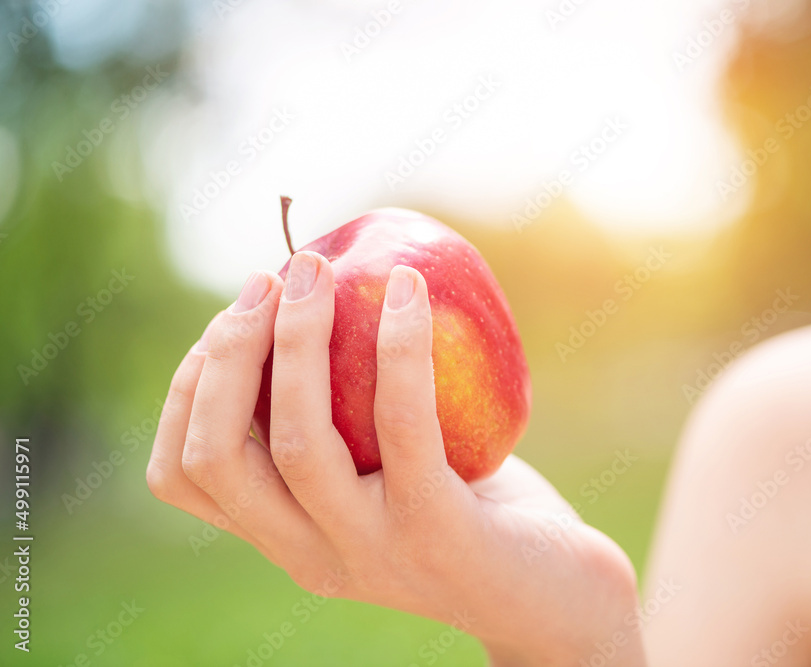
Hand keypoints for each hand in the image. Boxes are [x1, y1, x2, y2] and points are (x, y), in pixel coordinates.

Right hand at [147, 251, 644, 665]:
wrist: (557, 597)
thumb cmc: (474, 512)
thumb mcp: (388, 473)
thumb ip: (342, 422)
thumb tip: (314, 298)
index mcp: (286, 540)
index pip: (184, 474)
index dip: (188, 386)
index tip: (230, 319)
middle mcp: (311, 557)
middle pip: (216, 454)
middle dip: (227, 352)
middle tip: (271, 278)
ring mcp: (371, 552)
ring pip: (296, 441)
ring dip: (296, 340)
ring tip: (318, 269)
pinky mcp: (438, 532)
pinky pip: (404, 424)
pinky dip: (398, 346)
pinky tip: (408, 286)